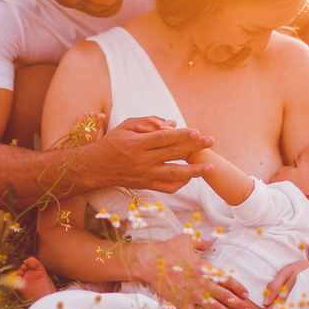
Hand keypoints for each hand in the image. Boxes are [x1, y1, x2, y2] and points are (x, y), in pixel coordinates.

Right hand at [91, 116, 214, 192]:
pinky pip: (168, 187)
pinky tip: (192, 176)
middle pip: (172, 154)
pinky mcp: (146, 185)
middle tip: (211, 141)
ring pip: (173, 174)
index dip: (180, 135)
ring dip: (194, 171)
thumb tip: (173, 124)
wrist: (97, 167)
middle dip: (193, 148)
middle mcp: (142, 161)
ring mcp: (145, 175)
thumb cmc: (112, 142)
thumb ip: (149, 122)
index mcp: (136, 144)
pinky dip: (181, 182)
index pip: (162, 139)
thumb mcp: (126, 125)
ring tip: (210, 168)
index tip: (196, 132)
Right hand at [131, 234, 252, 308]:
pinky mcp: (180, 302)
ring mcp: (191, 295)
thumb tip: (209, 243)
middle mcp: (201, 283)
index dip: (238, 288)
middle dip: (238, 304)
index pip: (227, 280)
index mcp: (205, 269)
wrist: (150, 261)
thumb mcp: (186, 239)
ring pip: (213, 308)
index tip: (245, 294)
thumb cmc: (168, 249)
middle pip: (225, 296)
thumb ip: (200, 242)